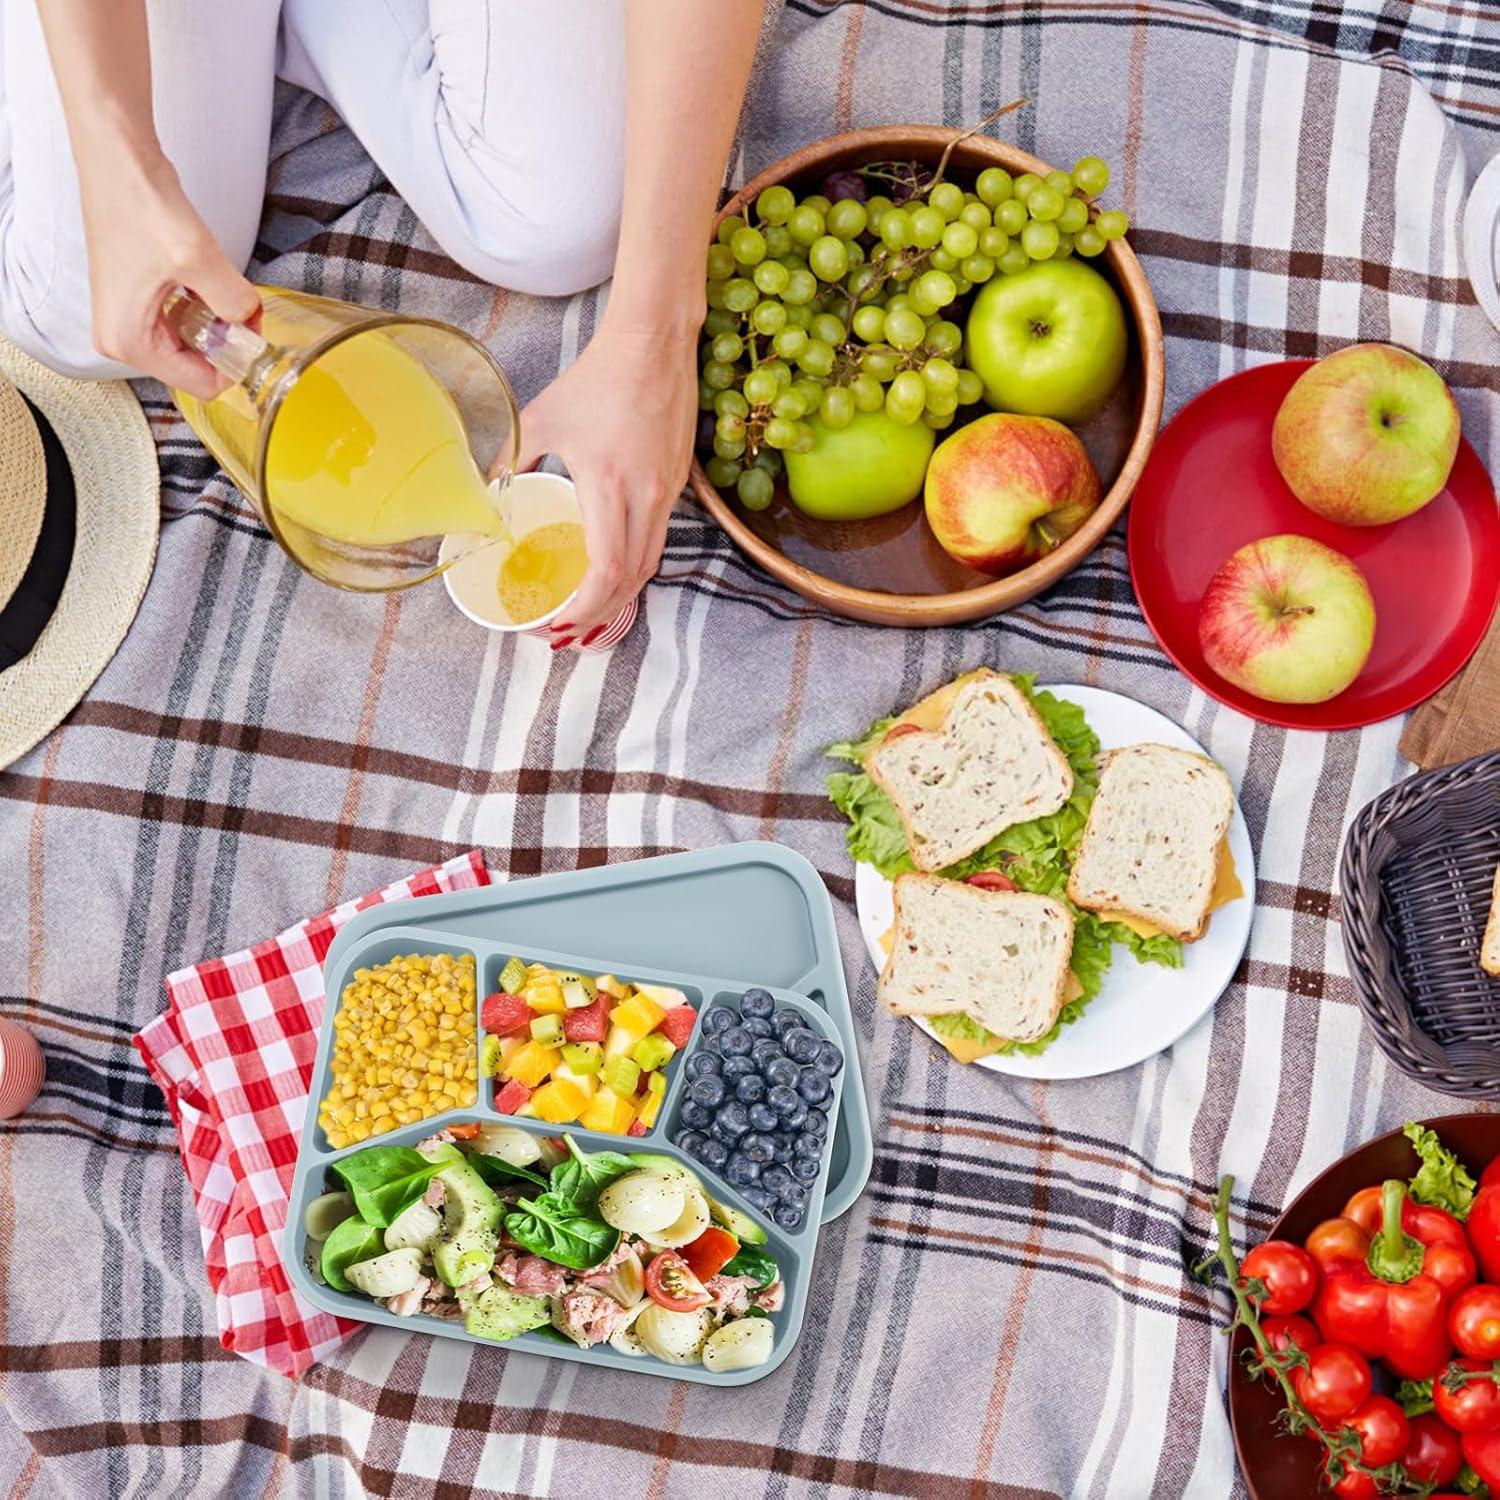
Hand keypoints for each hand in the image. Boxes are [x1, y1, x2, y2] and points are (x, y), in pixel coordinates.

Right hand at [76, 153, 257, 396]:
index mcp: (128, 342)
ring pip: (194, 343)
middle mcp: (122, 338)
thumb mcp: (199, 260)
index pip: (202, 385)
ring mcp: (129, 319)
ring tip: (223, 286)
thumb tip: (250, 321)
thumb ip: (233, 301)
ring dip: (217, 322)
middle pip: (198, 366)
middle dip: (226, 341)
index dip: (236, 363)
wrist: (117, 159)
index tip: (252, 329)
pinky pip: (185, 321)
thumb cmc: (141, 204)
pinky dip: (204, 307)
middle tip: (244, 304)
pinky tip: (208, 281)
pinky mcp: (139, 299)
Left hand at [513, 317, 698, 645]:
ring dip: (621, 593)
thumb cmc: (597, 379)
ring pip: (651, 563)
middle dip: (600, 612)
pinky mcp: (677, 484)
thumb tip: (487, 492)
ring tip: (590, 608)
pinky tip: (613, 566)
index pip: (607, 568)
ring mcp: (667, 492)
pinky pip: (658, 538)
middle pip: (632, 579)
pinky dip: (635, 563)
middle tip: (569, 628)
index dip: (585, 606)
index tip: (560, 621)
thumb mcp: (542, 417)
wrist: (654, 345)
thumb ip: (511, 458)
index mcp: (610, 485)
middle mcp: (646, 497)